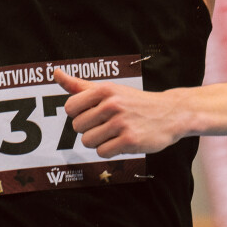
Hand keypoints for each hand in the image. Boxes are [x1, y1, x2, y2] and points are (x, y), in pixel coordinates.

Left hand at [56, 70, 188, 157]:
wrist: (171, 113)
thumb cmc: (135, 102)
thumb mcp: (109, 89)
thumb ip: (79, 85)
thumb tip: (55, 74)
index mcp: (105, 90)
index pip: (70, 108)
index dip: (79, 114)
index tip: (94, 113)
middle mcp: (112, 104)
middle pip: (77, 127)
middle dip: (89, 129)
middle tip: (108, 124)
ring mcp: (121, 123)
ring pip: (88, 141)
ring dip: (99, 141)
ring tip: (115, 133)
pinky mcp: (130, 141)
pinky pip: (102, 152)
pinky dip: (110, 150)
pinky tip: (122, 141)